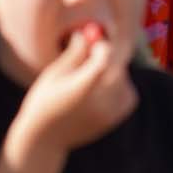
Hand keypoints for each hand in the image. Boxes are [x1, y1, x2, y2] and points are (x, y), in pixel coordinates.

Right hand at [14, 27, 137, 156]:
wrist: (44, 140)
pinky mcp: (113, 121)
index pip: (105, 59)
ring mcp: (108, 114)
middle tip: (94, 49)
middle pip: (116, 66)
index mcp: (81, 88)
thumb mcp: (54, 73)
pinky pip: (129, 95)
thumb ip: (74, 54)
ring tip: (93, 73)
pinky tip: (103, 86)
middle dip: (107, 55)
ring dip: (114, 70)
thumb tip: (86, 33)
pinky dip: (122, 86)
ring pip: (124, 79)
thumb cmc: (44, 100)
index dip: (101, 45)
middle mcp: (99, 102)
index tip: (92, 40)